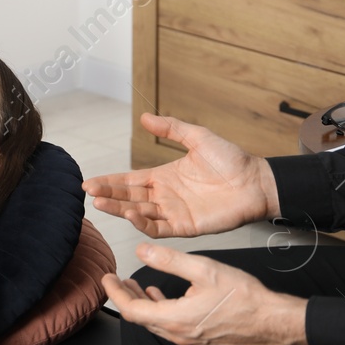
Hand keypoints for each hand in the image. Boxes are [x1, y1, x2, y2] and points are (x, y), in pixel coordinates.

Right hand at [82, 112, 278, 238]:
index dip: (110, 182)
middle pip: (129, 198)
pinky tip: (130, 214)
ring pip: (139, 213)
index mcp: (164, 176)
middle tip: (89, 193)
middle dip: (108, 196)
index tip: (89, 183)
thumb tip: (144, 117)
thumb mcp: (197, 137)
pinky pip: (159, 227)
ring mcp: (174, 213)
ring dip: (120, 209)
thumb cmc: (230, 159)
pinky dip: (143, 223)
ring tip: (101, 203)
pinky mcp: (186, 227)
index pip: (129, 181)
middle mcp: (165, 196)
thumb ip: (171, 128)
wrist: (255, 181)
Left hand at [101, 243, 308, 344]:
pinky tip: (164, 297)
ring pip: (156, 323)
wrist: (272, 322)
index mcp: (175, 319)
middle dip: (126, 298)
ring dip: (143, 304)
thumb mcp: (204, 269)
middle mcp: (179, 335)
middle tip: (116, 281)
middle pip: (141, 319)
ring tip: (136, 285)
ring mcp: (190, 341)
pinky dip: (161, 310)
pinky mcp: (202, 341)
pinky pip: (172, 327)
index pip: (132, 310)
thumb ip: (169, 260)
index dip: (116, 294)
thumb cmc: (244, 297)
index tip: (107, 279)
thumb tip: (141, 250)